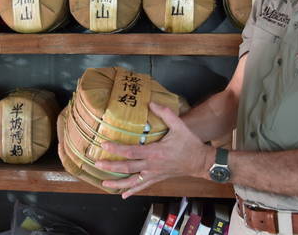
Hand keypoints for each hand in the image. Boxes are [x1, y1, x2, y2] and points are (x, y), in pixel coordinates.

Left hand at [95, 101, 212, 198]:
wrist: (201, 162)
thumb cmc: (190, 143)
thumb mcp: (179, 126)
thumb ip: (165, 113)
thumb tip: (151, 103)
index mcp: (155, 152)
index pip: (131, 151)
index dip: (116, 149)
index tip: (103, 145)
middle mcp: (151, 165)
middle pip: (127, 167)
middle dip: (110, 166)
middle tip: (97, 163)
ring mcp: (153, 174)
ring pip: (132, 181)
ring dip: (117, 183)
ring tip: (104, 184)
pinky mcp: (157, 178)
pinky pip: (142, 186)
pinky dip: (132, 190)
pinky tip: (123, 194)